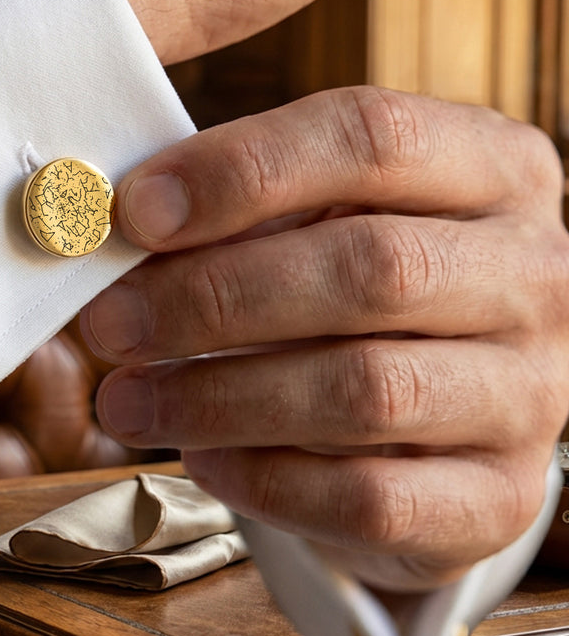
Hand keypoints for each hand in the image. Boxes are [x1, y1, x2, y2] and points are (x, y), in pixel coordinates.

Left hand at [78, 87, 568, 591]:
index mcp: (489, 167)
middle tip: (109, 322)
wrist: (445, 394)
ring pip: (367, 390)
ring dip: (219, 397)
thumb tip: (117, 226)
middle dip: (211, 298)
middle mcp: (531, 271)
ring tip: (127, 399)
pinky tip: (202, 458)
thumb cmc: (357, 274)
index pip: (370, 137)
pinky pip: (374, 498)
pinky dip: (268, 481)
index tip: (134, 212)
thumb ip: (238, 203)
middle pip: (368, 268)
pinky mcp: (500, 494)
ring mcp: (531, 388)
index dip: (239, 172)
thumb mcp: (321, 209)